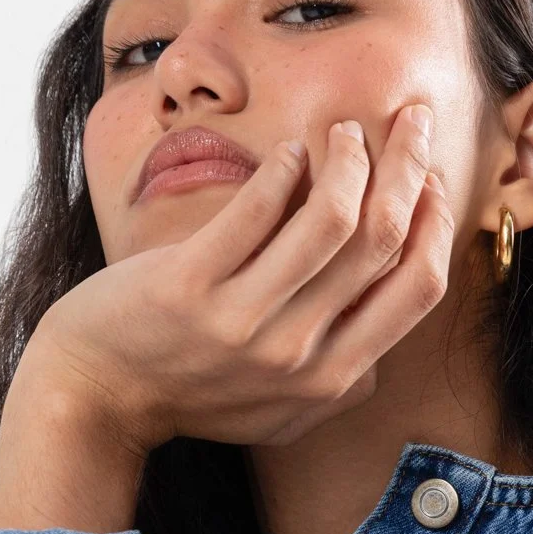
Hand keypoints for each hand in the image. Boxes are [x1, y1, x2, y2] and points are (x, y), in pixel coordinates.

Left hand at [0, 103, 453, 531]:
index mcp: (331, 380)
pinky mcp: (190, 287)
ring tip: (342, 129)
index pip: (417, 288)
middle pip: (382, 239)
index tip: (429, 179)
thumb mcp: (280, 412)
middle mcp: (294, 356)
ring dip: (349, 156)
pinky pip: (256, 208)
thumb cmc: (191, 394)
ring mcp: (242, 322)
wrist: (98, 395)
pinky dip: (284, 168)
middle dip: (407, 166)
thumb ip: (338, 386)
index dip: (434, 223)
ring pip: (331, 217)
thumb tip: (385, 350)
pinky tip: (288, 150)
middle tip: (408, 121)